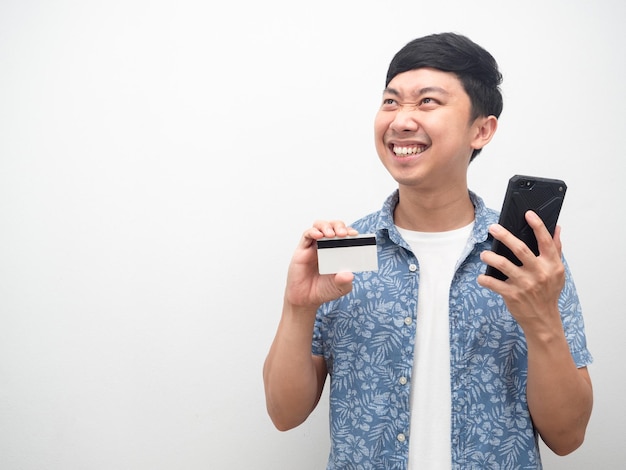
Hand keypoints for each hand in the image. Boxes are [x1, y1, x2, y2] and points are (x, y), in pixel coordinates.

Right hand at [285, 220, 358, 309]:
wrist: (306, 300)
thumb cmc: (323, 290)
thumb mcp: (340, 288)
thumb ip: (345, 282)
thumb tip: (349, 274)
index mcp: (339, 252)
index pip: (345, 235)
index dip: (350, 232)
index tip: (355, 235)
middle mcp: (327, 247)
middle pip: (333, 226)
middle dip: (339, 226)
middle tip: (343, 234)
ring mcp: (314, 247)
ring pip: (319, 226)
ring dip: (327, 226)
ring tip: (332, 234)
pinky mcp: (302, 249)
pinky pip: (307, 235)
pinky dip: (313, 232)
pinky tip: (319, 236)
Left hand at [477, 210, 565, 330]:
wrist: (543, 319)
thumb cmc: (548, 292)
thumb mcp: (557, 272)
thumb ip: (556, 249)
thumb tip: (557, 228)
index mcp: (551, 265)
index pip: (545, 241)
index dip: (537, 226)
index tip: (528, 214)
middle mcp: (539, 273)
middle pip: (520, 249)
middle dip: (505, 236)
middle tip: (493, 228)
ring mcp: (525, 284)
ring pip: (503, 265)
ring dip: (490, 257)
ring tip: (484, 254)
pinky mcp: (512, 295)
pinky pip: (494, 284)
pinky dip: (485, 279)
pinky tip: (481, 277)